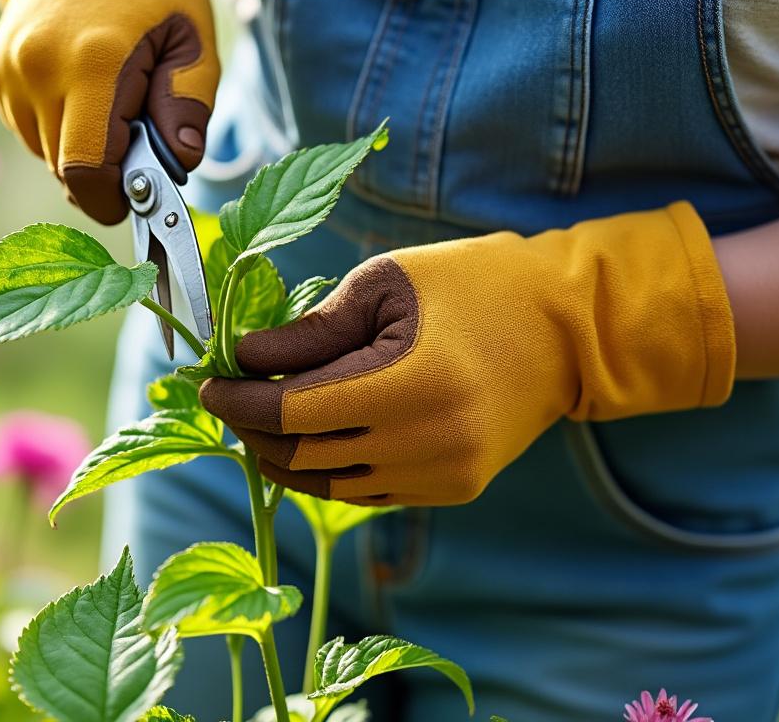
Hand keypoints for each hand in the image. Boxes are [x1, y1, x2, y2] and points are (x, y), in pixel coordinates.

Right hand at [0, 0, 218, 223]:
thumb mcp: (193, 42)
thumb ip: (189, 106)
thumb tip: (180, 163)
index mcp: (93, 63)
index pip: (85, 172)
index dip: (110, 200)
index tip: (134, 196)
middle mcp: (39, 67)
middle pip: (64, 170)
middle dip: (101, 173)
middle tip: (133, 139)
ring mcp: (9, 68)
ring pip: (43, 154)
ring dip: (77, 148)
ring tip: (105, 103)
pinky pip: (26, 129)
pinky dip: (55, 125)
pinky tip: (77, 89)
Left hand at [200, 203, 736, 505]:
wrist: (569, 329)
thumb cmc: (473, 286)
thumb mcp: (387, 286)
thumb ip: (312, 329)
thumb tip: (243, 356)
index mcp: (412, 383)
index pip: (294, 411)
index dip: (239, 401)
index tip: (209, 384)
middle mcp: (429, 442)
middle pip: (304, 456)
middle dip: (252, 430)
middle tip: (228, 400)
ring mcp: (444, 475)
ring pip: (330, 485)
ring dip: (284, 456)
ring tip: (261, 420)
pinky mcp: (455, 489)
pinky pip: (367, 492)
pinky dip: (328, 470)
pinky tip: (311, 439)